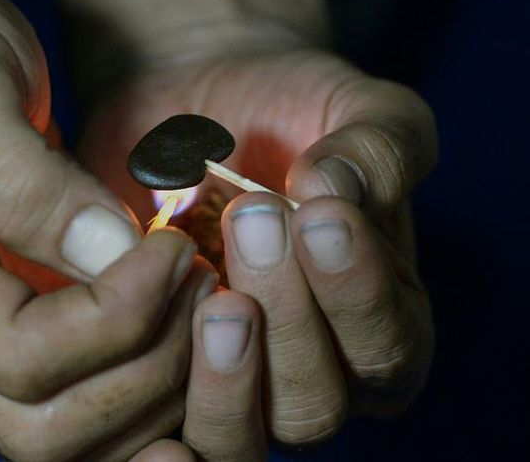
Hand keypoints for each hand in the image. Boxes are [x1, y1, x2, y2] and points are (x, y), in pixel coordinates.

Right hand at [0, 0, 217, 459]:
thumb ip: (24, 177)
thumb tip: (110, 257)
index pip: (18, 354)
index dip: (117, 316)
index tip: (173, 248)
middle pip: (45, 425)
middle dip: (146, 367)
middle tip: (201, 285)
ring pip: (67, 442)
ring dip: (156, 391)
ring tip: (201, 306)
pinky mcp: (11, 349)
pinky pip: (81, 415)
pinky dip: (144, 397)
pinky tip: (185, 336)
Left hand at [78, 50, 437, 442]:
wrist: (198, 101)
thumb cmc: (289, 109)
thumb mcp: (354, 109)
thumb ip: (379, 149)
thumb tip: (338, 191)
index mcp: (378, 323)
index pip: (387, 350)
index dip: (357, 294)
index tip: (320, 214)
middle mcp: (310, 370)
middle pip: (313, 406)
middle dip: (287, 318)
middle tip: (254, 218)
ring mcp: (230, 379)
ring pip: (234, 432)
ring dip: (224, 364)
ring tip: (206, 276)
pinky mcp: (161, 372)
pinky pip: (156, 416)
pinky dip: (151, 372)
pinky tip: (142, 299)